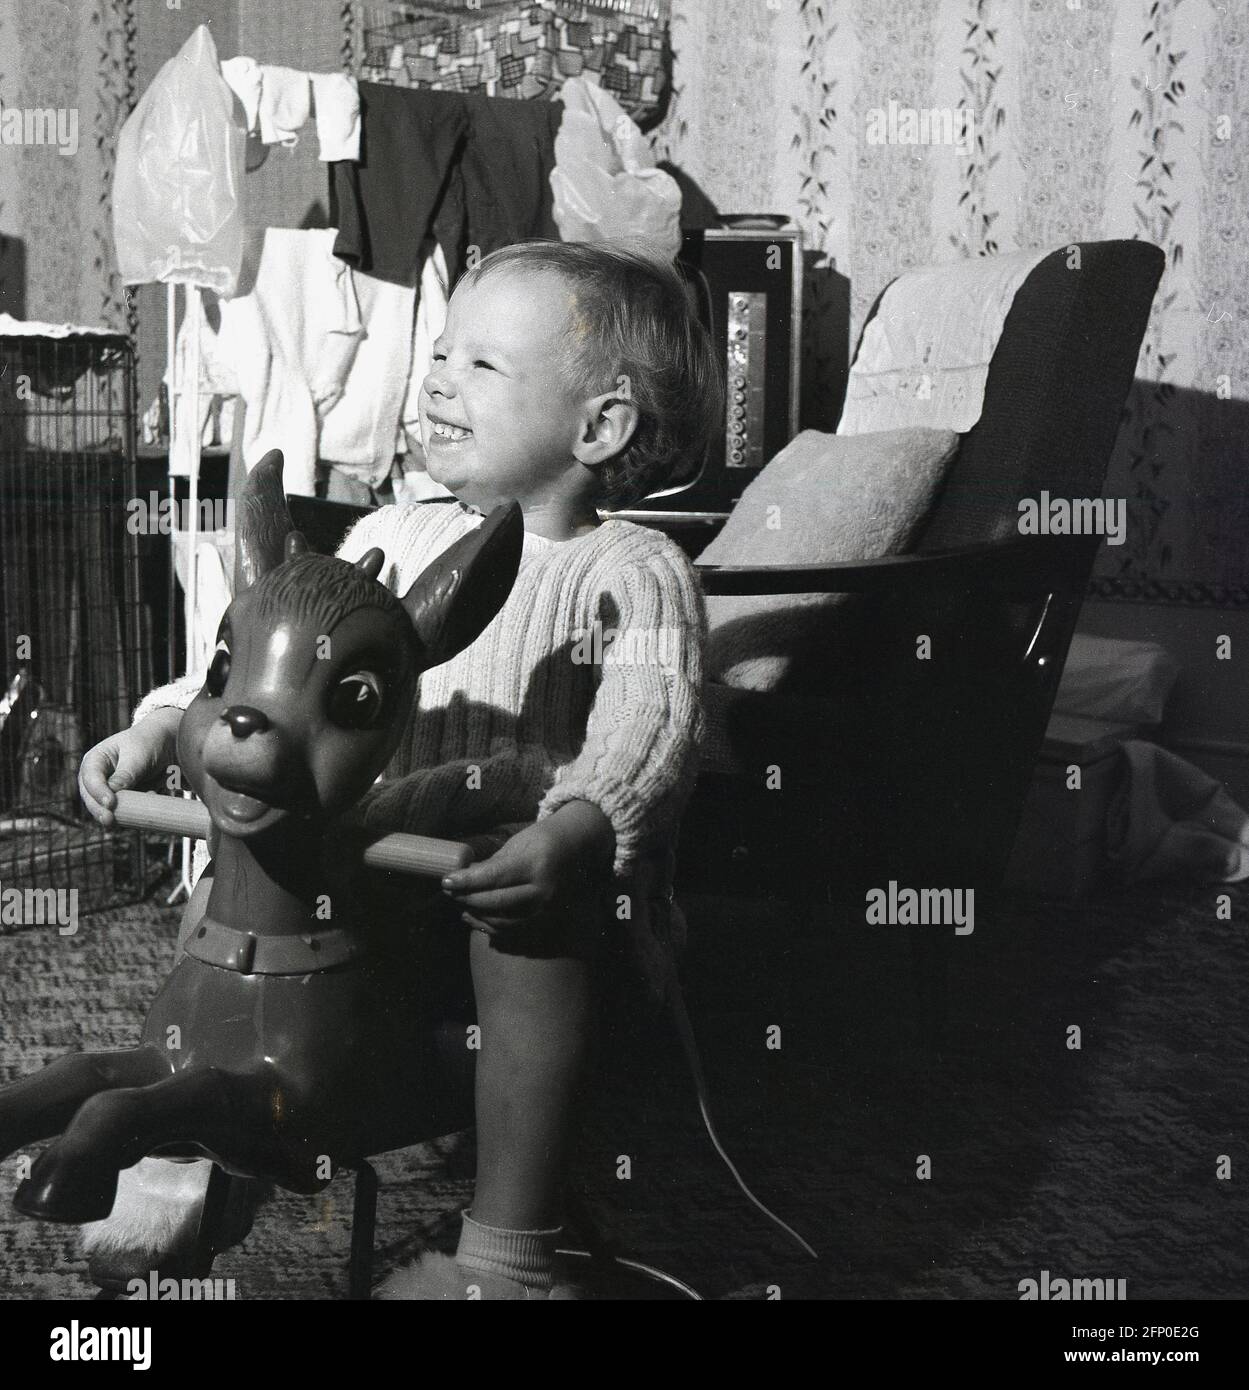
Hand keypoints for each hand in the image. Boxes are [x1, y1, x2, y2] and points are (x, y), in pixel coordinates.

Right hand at [78, 710, 180, 827]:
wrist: (169, 747)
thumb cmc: (149, 744)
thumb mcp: (138, 755)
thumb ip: (126, 774)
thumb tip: (113, 792)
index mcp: (95, 760)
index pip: (90, 778)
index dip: (98, 792)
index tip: (110, 803)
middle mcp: (98, 778)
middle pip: (92, 798)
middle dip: (100, 810)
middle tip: (110, 821)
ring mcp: (110, 792)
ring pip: (106, 810)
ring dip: (119, 814)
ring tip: (136, 813)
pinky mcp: (124, 803)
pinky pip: (124, 814)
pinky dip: (133, 814)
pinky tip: (147, 809)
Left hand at [440, 800, 614, 937]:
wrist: (577, 849)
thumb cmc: (542, 840)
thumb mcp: (516, 844)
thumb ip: (491, 864)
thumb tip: (461, 878)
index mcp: (535, 863)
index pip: (493, 877)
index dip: (466, 881)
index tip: (446, 881)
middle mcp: (542, 889)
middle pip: (495, 902)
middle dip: (467, 898)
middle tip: (449, 891)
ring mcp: (545, 908)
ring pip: (501, 920)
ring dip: (476, 914)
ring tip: (459, 904)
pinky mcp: (545, 920)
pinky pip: (511, 929)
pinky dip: (489, 925)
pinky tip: (474, 916)